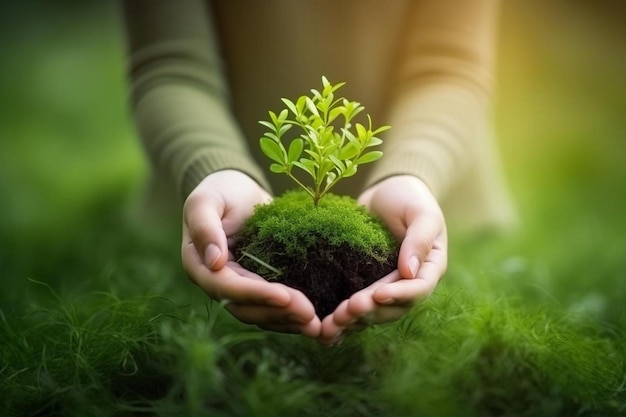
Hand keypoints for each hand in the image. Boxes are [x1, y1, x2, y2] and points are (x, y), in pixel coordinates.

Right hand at [181, 170, 321, 336]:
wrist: (237, 190)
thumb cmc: (220, 191)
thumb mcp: (206, 201)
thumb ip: (205, 227)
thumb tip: (214, 261)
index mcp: (200, 265)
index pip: (227, 287)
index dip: (256, 294)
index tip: (285, 296)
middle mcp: (218, 282)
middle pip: (246, 308)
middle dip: (278, 313)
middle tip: (310, 316)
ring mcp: (239, 286)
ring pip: (260, 313)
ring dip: (287, 321)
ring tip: (316, 324)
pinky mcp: (260, 284)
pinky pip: (273, 306)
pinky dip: (291, 314)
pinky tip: (315, 319)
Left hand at [318, 175, 447, 344]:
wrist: (387, 193)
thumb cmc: (409, 198)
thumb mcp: (421, 214)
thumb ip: (419, 240)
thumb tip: (409, 272)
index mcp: (430, 268)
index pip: (418, 289)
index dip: (398, 296)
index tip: (377, 295)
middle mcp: (409, 284)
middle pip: (392, 308)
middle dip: (369, 312)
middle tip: (345, 312)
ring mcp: (387, 287)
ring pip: (373, 314)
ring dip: (352, 321)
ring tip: (330, 325)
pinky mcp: (365, 286)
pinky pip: (357, 308)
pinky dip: (343, 320)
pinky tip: (324, 329)